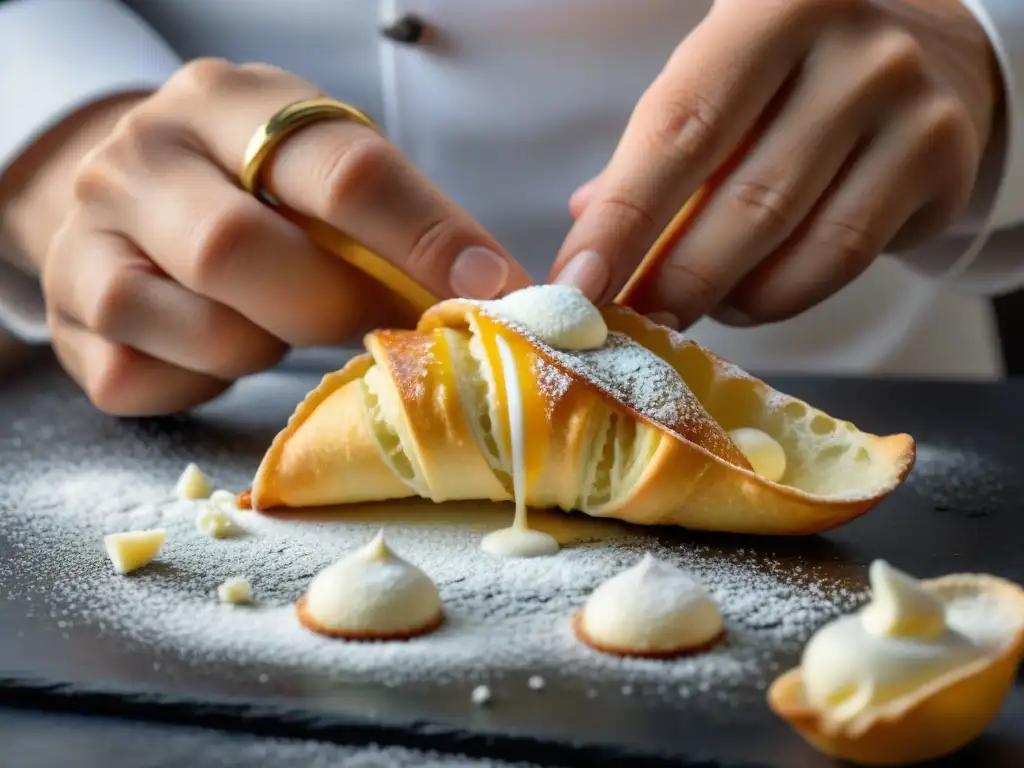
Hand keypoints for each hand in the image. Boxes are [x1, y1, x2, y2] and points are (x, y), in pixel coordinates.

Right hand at [36, 59, 527, 414]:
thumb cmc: (253, 190)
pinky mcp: (70, 317)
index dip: (426, 238)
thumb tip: (488, 292)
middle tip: (383, 328)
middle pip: (241, 250)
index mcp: (227, 102)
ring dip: (265, 347)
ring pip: (202, 327)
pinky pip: (146, 381)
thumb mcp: (318, 171)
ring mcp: (91, 238)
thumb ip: (392, 221)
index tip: (490, 290)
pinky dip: (202, 383)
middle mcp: (143, 157)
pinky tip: (213, 351)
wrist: (128, 198)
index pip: (341, 168)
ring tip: (277, 326)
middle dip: (335, 306)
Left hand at [554, 0, 1000, 328]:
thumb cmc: (792, 68)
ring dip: (721, 295)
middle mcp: (850, 44)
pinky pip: (841, 258)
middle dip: (669, 276)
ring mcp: (906, 104)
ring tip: (678, 309)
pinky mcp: (943, 161)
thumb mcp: (721, 77)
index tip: (577, 285)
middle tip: (623, 321)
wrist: (928, 48)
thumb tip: (585, 224)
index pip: (677, 130)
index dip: (622, 219)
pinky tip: (741, 301)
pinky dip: (778, 296)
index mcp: (769, 5)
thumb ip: (661, 145)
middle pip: (741, 197)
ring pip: (794, 238)